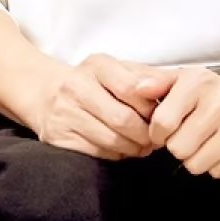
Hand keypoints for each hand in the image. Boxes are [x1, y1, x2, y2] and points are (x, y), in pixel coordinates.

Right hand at [25, 54, 169, 159]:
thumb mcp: (117, 69)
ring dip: (135, 147)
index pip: (131, 87)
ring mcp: (64, 114)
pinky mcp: (57, 138)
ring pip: (112, 141)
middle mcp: (75, 87)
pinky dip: (117, 154)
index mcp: (96, 66)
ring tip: (144, 145)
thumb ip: (147, 75)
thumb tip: (175, 84)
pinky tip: (123, 149)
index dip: (152, 107)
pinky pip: (97, 153)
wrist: (43, 92)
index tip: (163, 115)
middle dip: (147, 134)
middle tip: (158, 138)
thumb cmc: (92, 81)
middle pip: (124, 119)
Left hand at [147, 66, 219, 178]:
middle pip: (178, 149)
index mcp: (201, 83)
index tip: (162, 131)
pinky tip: (219, 148)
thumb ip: (157, 83)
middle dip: (177, 146)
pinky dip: (214, 164)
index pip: (163, 122)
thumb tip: (137, 89)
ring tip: (202, 142)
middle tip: (185, 136)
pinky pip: (217, 172)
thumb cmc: (210, 92)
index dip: (156, 133)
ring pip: (196, 165)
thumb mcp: (184, 79)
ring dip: (194, 158)